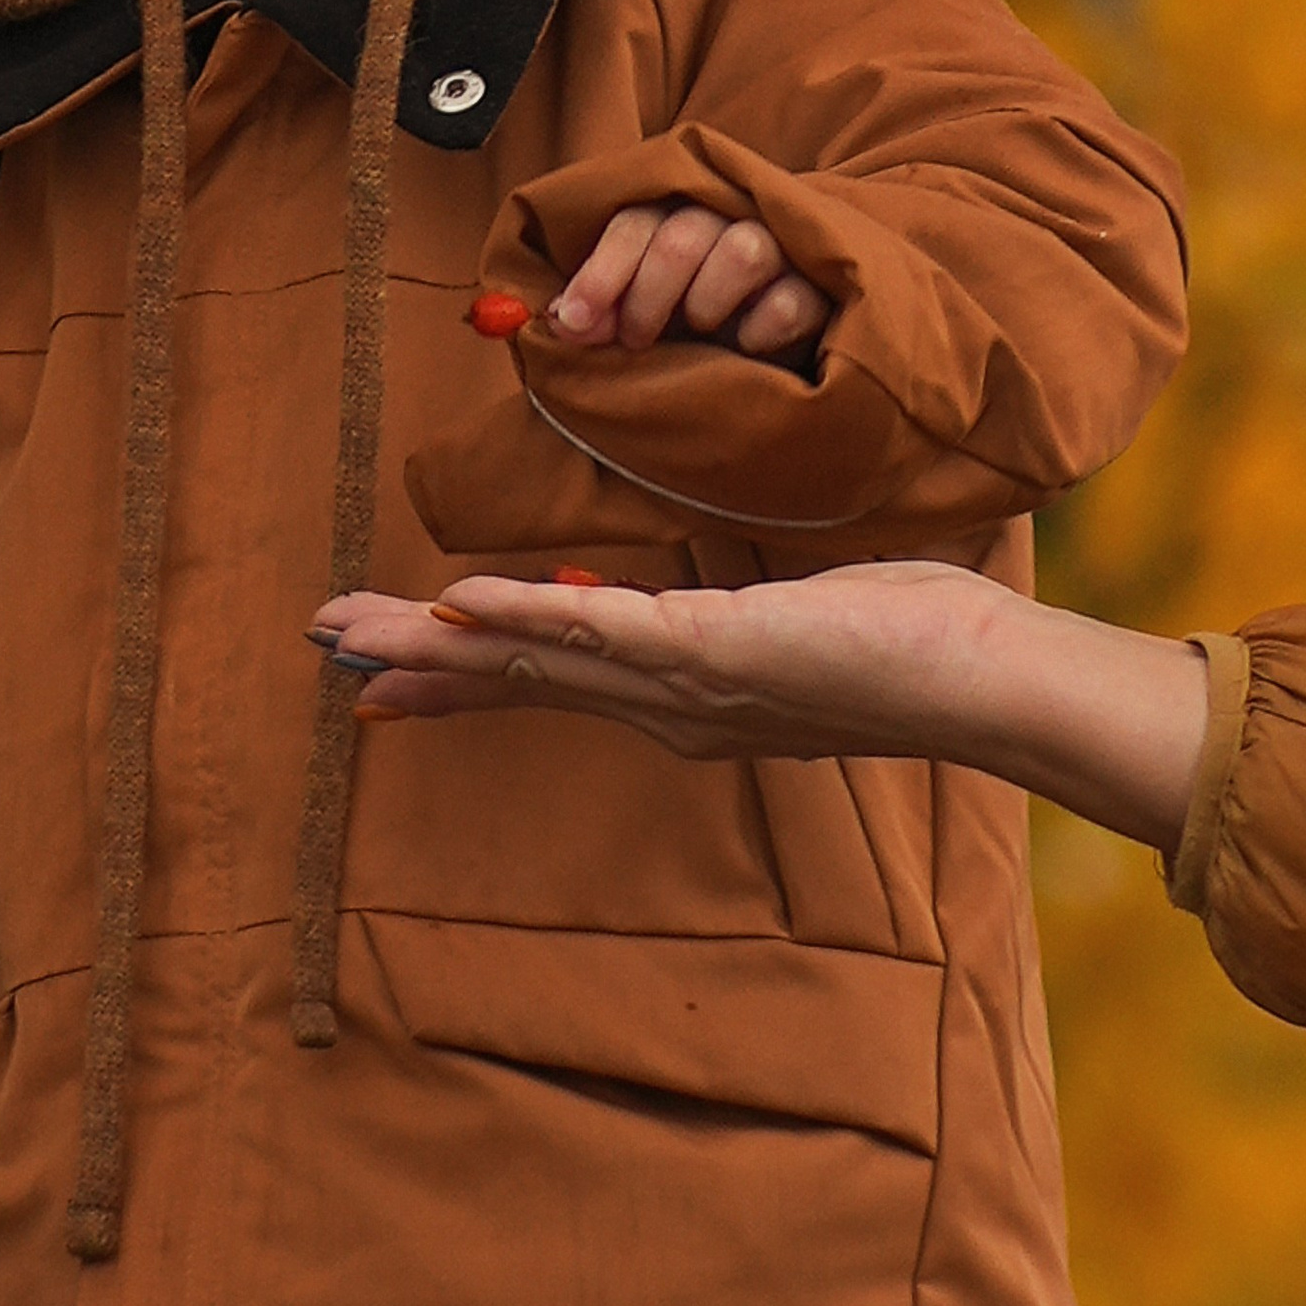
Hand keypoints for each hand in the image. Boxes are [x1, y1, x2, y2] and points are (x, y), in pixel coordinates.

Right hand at [313, 562, 1210, 848]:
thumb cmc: (909, 639)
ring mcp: (682, 683)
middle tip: (329, 651)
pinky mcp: (710, 648)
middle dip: (417, 664)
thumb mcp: (795, 621)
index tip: (382, 679)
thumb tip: (711, 608)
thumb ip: (737, 618)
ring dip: (440, 643)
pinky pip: (596, 628)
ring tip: (356, 633)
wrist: (976, 677)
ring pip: (535, 658)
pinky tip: (459, 600)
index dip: (461, 677)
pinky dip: (524, 614)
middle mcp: (667, 705)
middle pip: (516, 679)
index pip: (549, 680)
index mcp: (681, 697)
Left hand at [547, 203, 827, 361]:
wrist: (785, 338)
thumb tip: (558, 323)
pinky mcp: (821, 286)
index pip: (634, 222)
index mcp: (679, 213)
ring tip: (700, 332)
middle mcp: (730, 216)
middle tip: (637, 340)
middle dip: (648, 296)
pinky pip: (789, 301)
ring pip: (742, 251)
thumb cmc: (700, 316)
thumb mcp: (646, 308)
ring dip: (706, 302)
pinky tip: (746, 347)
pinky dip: (760, 330)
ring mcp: (782, 246)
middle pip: (682, 236)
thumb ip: (604, 307)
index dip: (601, 272)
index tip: (574, 322)